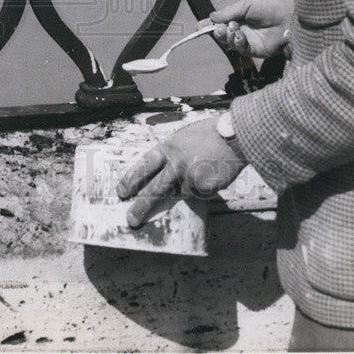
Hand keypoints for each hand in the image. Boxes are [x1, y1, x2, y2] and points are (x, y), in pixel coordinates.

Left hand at [115, 117, 246, 227]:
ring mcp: (189, 177)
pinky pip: (199, 194)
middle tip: (131, 219)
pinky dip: (202, 189)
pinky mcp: (203, 188)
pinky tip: (211, 176)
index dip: (130, 180)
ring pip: (179, 194)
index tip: (121, 192)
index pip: (143, 167)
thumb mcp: (182, 139)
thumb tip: (160, 174)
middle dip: (140, 206)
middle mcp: (175, 163)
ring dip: (182, 193)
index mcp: (167, 148)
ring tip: (194, 179)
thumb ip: (170, 155)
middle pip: (153, 189)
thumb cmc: (208, 134)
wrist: (232, 135)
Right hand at [202, 0, 291, 58]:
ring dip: (227, 36)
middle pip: (221, 34)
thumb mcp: (247, 3)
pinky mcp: (254, 50)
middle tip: (220, 28)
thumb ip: (229, 11)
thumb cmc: (270, 7)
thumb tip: (212, 16)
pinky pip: (240, 49)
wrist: (289, 18)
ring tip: (234, 29)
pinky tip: (241, 36)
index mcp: (238, 16)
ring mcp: (247, 40)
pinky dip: (237, 42)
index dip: (208, 25)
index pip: (220, 21)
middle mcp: (241, 29)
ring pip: (229, 42)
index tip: (199, 27)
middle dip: (217, 32)